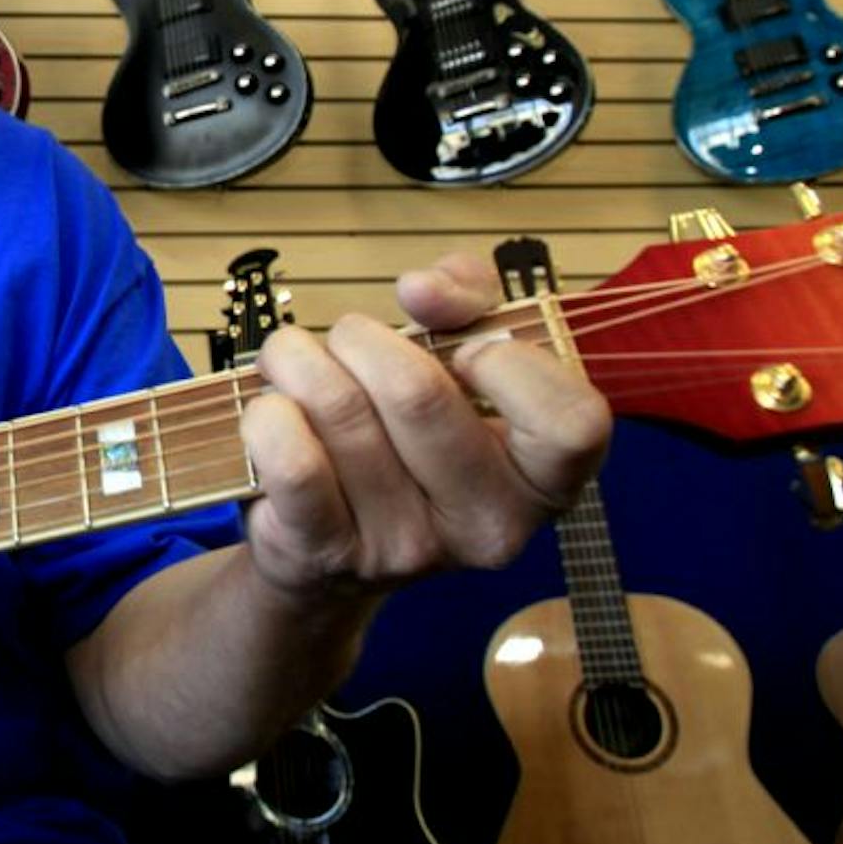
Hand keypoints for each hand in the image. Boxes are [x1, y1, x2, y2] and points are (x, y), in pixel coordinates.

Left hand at [239, 254, 609, 604]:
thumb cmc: (402, 433)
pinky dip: (270, 412)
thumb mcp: (459, 358)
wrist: (323, 541)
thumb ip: (469, 300)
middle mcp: (488, 527)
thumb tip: (426, 289)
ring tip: (295, 364)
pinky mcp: (329, 555)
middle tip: (349, 340)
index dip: (511, 363)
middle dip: (365, 338)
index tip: (465, 349)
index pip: (572, 422)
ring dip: (301, 360)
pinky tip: (273, 409)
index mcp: (541, 481)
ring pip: (341, 408)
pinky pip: (293, 461)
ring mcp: (408, 549)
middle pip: (420, 392)